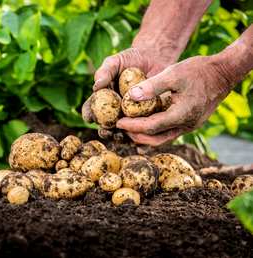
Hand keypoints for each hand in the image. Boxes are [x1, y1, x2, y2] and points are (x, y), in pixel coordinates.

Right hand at [82, 47, 173, 136]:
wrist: (155, 59)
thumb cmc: (130, 59)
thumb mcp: (116, 61)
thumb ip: (105, 72)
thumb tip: (96, 86)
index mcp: (102, 100)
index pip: (91, 109)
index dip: (89, 115)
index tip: (90, 118)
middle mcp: (114, 111)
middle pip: (106, 126)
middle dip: (105, 131)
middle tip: (106, 131)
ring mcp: (130, 117)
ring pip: (123, 133)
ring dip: (121, 138)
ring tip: (122, 136)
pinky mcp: (147, 120)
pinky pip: (143, 132)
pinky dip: (141, 139)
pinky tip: (142, 141)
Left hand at [116, 55, 232, 145]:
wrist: (223, 73)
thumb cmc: (198, 71)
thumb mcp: (174, 73)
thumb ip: (152, 86)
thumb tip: (130, 96)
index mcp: (181, 115)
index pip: (151, 127)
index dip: (132, 126)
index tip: (118, 122)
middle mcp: (186, 125)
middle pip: (155, 139)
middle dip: (136, 135)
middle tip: (120, 128)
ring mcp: (189, 126)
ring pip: (162, 138)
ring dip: (144, 136)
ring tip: (129, 128)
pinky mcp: (190, 123)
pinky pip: (168, 132)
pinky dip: (154, 131)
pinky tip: (144, 124)